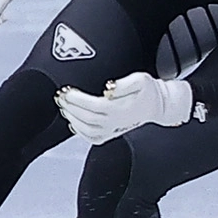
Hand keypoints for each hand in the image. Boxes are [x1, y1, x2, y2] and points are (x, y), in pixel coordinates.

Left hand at [54, 72, 197, 144]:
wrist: (157, 105)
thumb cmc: (148, 91)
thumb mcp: (141, 80)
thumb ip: (124, 84)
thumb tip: (109, 89)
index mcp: (121, 109)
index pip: (94, 106)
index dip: (78, 99)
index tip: (67, 90)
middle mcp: (115, 123)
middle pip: (86, 117)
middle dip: (70, 106)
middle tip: (61, 96)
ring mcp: (112, 130)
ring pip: (86, 129)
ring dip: (71, 117)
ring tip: (64, 106)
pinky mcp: (109, 134)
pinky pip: (90, 137)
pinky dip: (78, 131)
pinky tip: (72, 120)